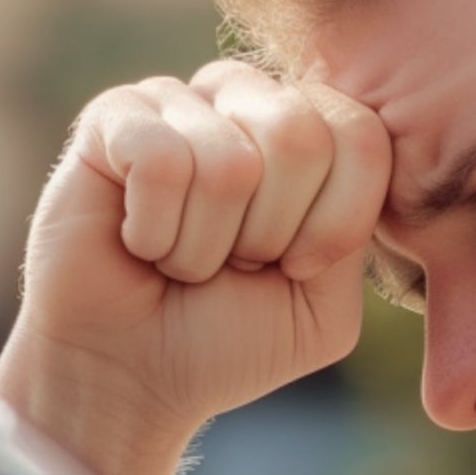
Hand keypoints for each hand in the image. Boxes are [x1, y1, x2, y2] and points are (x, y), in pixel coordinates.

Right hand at [0, 59, 390, 474]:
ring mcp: (178, 99)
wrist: (126, 375)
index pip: (363, 138)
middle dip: (267, 234)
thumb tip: (364, 157)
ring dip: (203, 246)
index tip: (295, 268)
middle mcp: (247, 99)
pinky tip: (137, 242)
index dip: (334, 224)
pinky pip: (160, 162)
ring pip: (229, 163)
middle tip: (230, 263)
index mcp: (311, 132)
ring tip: (178, 259)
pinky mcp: (111, 117)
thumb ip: (357, 231)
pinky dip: (153, 233)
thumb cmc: (224, 338)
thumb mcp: (324, 305)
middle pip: (299, 137)